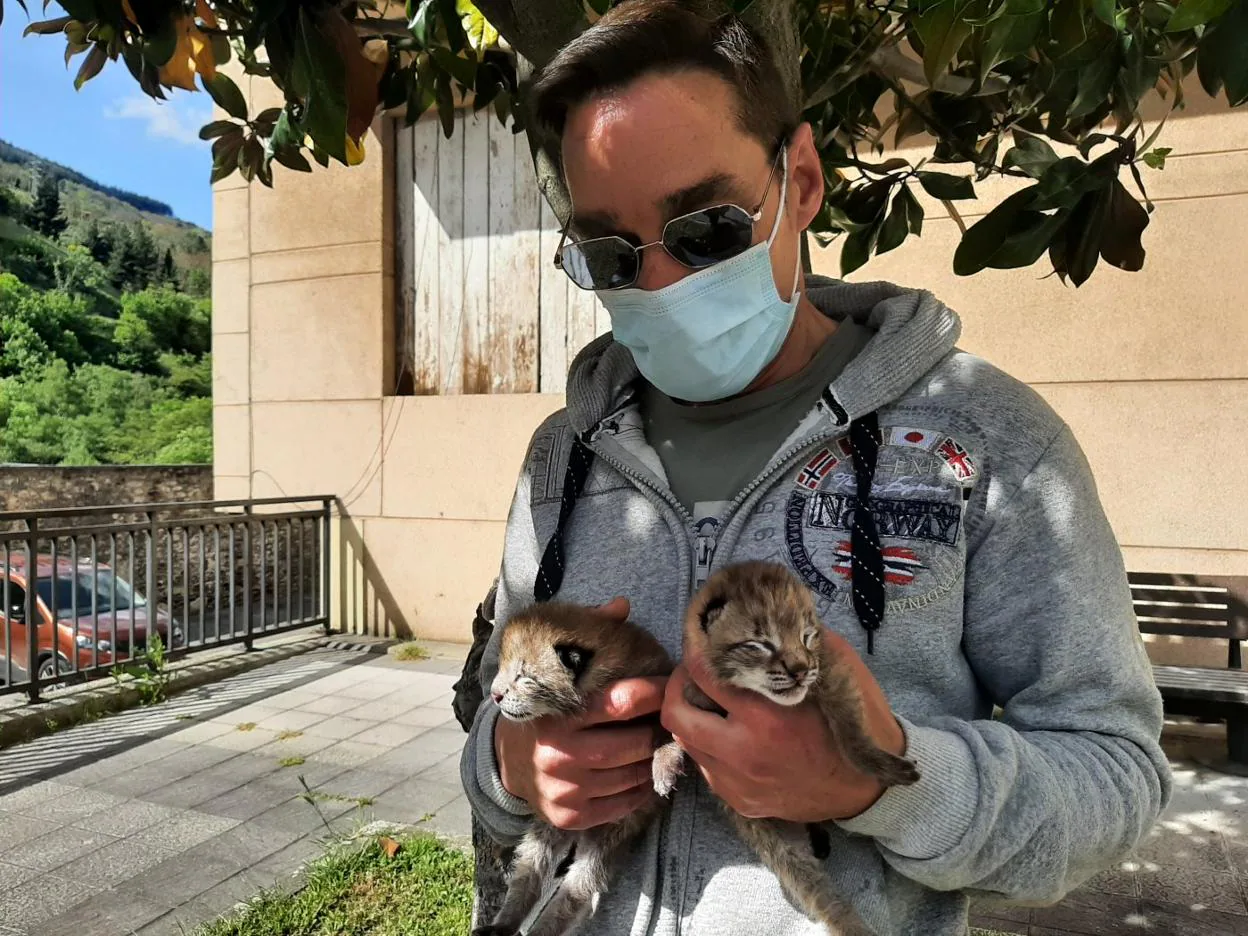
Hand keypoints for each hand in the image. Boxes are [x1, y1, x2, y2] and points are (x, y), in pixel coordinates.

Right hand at [494, 597, 667, 830]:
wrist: (505, 763)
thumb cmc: (544, 711)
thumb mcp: (554, 672)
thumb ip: (587, 638)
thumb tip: (621, 605)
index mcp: (556, 714)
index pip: (618, 703)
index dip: (651, 692)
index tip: (667, 684)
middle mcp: (558, 755)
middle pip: (631, 744)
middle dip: (655, 731)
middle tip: (667, 720)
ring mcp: (564, 790)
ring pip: (631, 776)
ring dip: (651, 760)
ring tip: (657, 744)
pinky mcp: (569, 816)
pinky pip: (622, 805)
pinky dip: (639, 789)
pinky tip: (640, 772)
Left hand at [660, 629, 905, 822]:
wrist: (870, 788)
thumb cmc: (857, 719)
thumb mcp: (834, 667)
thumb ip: (792, 642)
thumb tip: (755, 617)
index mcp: (767, 715)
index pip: (702, 672)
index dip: (693, 648)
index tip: (698, 638)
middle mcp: (745, 752)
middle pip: (677, 714)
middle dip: (678, 687)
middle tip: (695, 674)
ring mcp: (739, 782)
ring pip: (687, 742)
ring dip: (694, 717)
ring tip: (715, 704)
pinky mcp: (741, 802)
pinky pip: (707, 768)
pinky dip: (711, 746)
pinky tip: (733, 735)